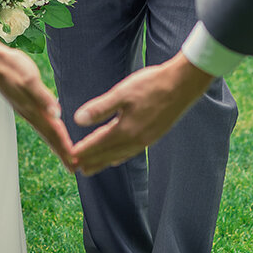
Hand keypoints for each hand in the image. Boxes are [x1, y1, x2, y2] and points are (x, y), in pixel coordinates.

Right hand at [0, 44, 76, 169]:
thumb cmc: (12, 68)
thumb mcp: (30, 79)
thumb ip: (43, 97)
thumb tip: (57, 114)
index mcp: (34, 110)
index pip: (54, 134)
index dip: (65, 149)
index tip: (75, 164)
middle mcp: (31, 113)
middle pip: (50, 137)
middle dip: (62, 153)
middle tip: (74, 168)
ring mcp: (27, 110)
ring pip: (46, 132)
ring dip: (56, 144)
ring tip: (65, 155)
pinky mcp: (26, 103)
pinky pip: (42, 123)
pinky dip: (50, 132)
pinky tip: (53, 131)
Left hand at [71, 54, 211, 174]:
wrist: (183, 84)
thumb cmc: (152, 85)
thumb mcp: (122, 93)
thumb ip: (100, 108)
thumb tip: (77, 119)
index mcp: (126, 130)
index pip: (98, 145)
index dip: (83, 151)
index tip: (69, 158)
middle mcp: (136, 140)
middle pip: (107, 154)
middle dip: (91, 160)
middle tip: (74, 168)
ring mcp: (146, 140)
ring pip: (119, 155)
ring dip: (103, 161)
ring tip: (91, 167)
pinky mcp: (153, 136)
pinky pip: (131, 152)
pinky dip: (119, 156)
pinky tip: (116, 157)